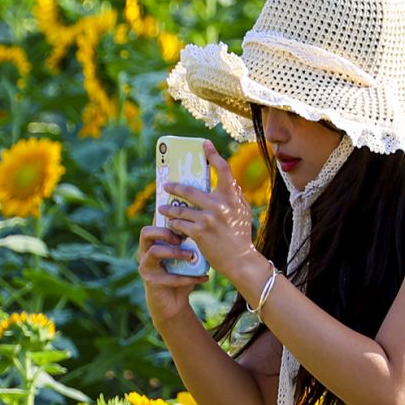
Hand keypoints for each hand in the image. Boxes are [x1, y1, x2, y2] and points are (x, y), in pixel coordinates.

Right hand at [137, 224, 205, 324]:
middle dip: (165, 232)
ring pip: (155, 251)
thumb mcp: (187, 257)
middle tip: (181, 238)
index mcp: (151, 244)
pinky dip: (190, 277)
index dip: (167, 218)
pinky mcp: (151, 282)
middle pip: (146, 232)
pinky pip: (170, 276)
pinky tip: (205, 278)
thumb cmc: (181, 276)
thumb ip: (192, 245)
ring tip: (192, 256)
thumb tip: (209, 228)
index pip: (153, 223)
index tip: (185, 219)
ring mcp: (145, 268)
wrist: (173, 304)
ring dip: (176, 252)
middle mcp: (144, 253)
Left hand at [159, 140, 271, 295]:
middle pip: (190, 190)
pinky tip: (169, 223)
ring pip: (181, 208)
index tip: (204, 144)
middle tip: (166, 185)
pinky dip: (174, 223)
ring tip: (162, 208)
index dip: (213, 155)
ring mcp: (208, 218)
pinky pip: (180, 223)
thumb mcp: (241, 211)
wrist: (240, 259)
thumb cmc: (241, 235)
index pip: (223, 169)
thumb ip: (233, 196)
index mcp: (232, 196)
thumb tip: (228, 181)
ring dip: (169, 208)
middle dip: (175, 187)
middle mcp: (219, 204)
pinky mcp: (199, 232)